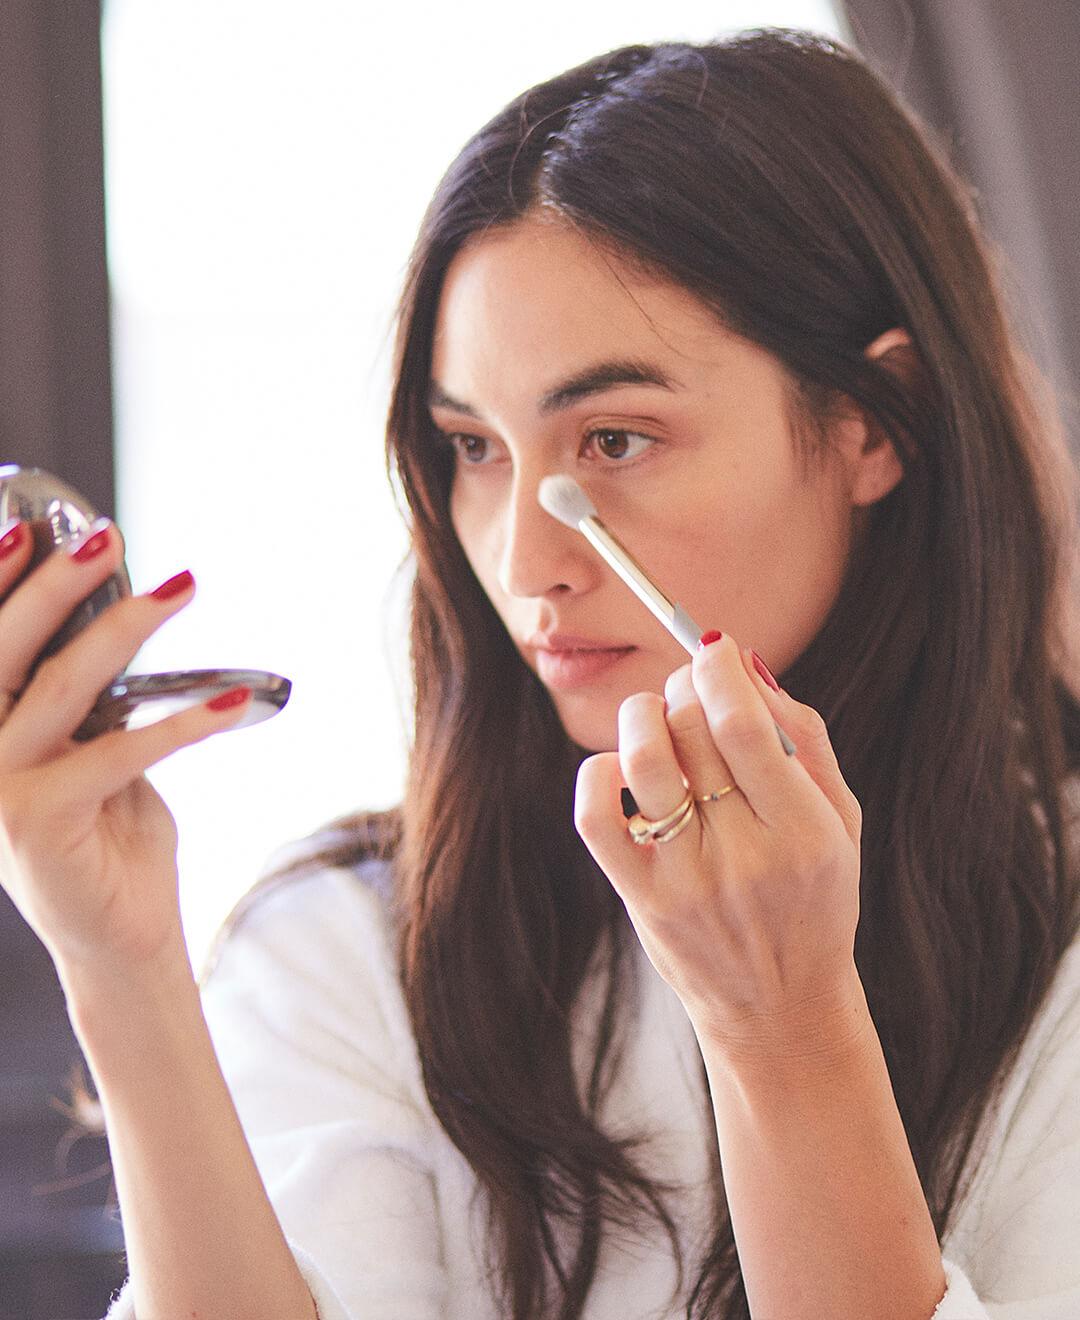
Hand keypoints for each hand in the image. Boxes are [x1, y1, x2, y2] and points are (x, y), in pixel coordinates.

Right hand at [0, 518, 250, 973]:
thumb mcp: (94, 754)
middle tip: (107, 537)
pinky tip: (231, 702)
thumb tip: (121, 619)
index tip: (31, 525)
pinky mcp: (37, 823)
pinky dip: (182, 724)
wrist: (118, 935)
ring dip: (127, 630)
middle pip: (5, 650)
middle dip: (54, 585)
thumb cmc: (108, 837)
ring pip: (64, 687)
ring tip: (180, 590)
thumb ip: (89, 701)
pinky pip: (119, 752)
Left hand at [574, 631, 864, 1053]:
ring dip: (641, 716)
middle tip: (689, 690)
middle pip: (691, 731)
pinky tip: (624, 768)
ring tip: (656, 718)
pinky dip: (600, 772)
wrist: (779, 1008)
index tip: (712, 651)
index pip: (743, 724)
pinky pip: (596, 816)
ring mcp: (687, 881)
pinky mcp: (642, 899)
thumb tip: (744, 661)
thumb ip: (803, 736)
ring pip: (643, 762)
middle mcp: (745, 857)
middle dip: (684, 688)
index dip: (717, 669)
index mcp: (805, 832)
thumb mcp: (841, 821)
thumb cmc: (814, 899)